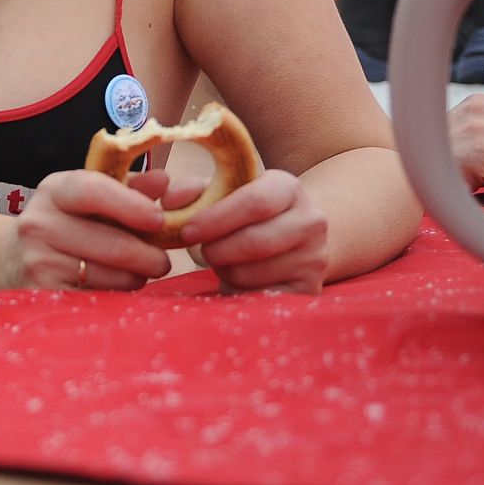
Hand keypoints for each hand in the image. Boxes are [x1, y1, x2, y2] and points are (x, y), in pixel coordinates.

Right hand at [2, 167, 176, 291]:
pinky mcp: (42, 294)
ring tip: (134, 273)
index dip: (131, 205)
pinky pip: (98, 299)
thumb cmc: (65, 222)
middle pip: (113, 244)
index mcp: (54, 190)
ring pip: (111, 277)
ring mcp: (38, 262)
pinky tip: (112, 287)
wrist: (9, 257)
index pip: (93, 191)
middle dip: (149, 256)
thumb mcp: (90, 197)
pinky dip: (115, 295)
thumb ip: (131, 187)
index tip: (159, 220)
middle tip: (162, 261)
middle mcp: (39, 223)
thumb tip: (166, 181)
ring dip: (134, 278)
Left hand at [176, 169, 329, 293]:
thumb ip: (193, 191)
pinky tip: (236, 279)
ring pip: (256, 273)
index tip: (187, 231)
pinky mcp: (310, 289)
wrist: (290, 239)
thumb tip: (168, 200)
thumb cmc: (245, 214)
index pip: (255, 202)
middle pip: (256, 241)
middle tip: (200, 251)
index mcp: (288, 188)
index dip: (217, 219)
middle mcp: (311, 220)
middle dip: (217, 250)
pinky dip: (240, 290)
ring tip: (221, 262)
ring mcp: (314, 257)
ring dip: (226, 271)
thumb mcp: (223, 193)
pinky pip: (263, 296)